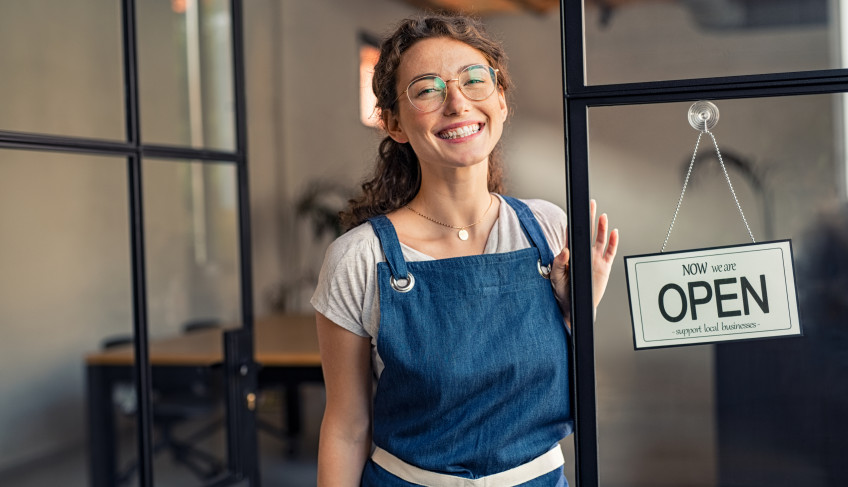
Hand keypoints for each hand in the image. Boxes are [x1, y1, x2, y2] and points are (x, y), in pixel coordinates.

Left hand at [551, 199, 619, 324]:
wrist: (574, 306)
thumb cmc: (563, 292)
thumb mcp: (556, 277)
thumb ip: (559, 263)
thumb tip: (564, 250)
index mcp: (571, 254)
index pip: (573, 234)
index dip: (575, 222)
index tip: (576, 209)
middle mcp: (584, 254)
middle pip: (587, 232)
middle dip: (590, 217)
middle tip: (591, 204)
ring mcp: (594, 259)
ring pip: (599, 240)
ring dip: (601, 228)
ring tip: (603, 216)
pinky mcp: (604, 267)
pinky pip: (610, 252)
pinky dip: (613, 242)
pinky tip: (614, 233)